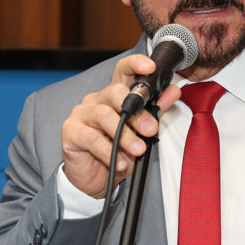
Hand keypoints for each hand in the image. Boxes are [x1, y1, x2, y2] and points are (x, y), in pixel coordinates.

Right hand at [60, 54, 180, 198]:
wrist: (97, 180)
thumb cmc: (118, 152)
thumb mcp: (141, 133)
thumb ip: (156, 110)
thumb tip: (173, 91)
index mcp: (113, 96)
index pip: (123, 71)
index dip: (135, 64)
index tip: (151, 67)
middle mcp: (96, 100)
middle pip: (115, 92)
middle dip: (137, 112)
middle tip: (151, 129)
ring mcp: (81, 114)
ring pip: (104, 115)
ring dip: (125, 134)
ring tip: (139, 149)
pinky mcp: (70, 132)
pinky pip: (91, 137)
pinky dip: (108, 151)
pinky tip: (121, 162)